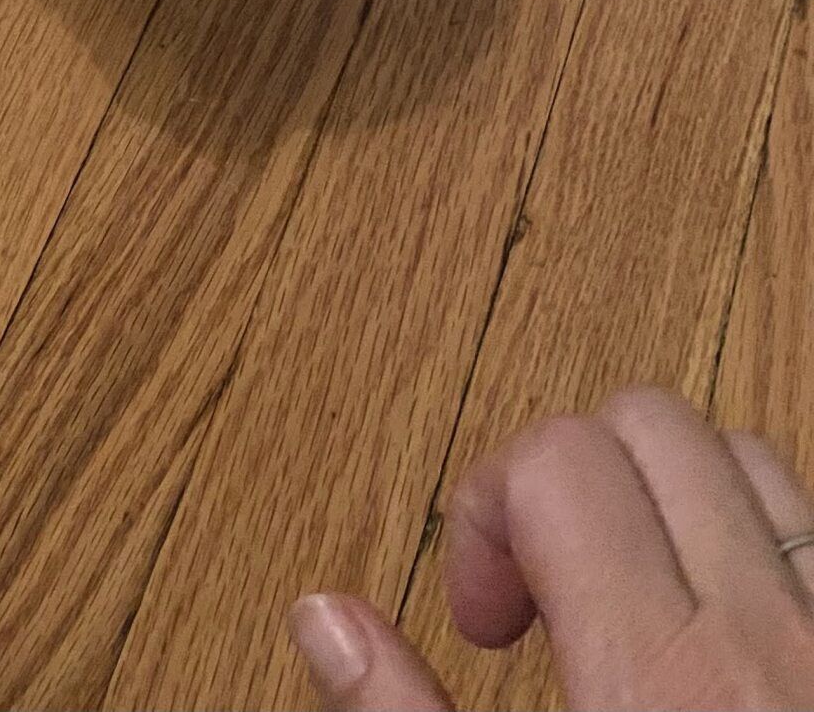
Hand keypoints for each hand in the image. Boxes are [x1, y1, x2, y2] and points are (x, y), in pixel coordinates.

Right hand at [290, 387, 813, 709]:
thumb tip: (325, 618)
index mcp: (656, 671)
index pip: (556, 458)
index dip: (486, 510)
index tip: (481, 613)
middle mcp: (768, 636)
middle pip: (648, 423)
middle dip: (570, 476)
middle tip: (542, 591)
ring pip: (748, 455)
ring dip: (672, 496)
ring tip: (631, 596)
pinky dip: (761, 543)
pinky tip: (725, 628)